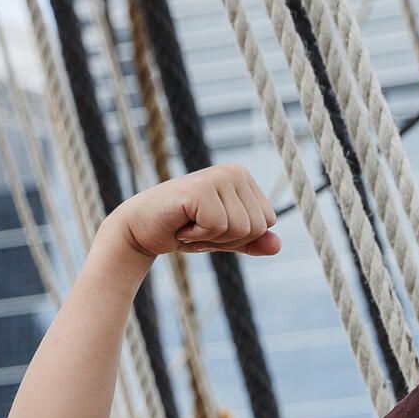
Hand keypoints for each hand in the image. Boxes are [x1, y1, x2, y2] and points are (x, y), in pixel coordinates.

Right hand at [104, 165, 282, 261]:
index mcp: (243, 177)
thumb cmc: (182, 230)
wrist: (140, 229)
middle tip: (198, 228)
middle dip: (226, 240)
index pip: (267, 222)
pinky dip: (197, 236)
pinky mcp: (201, 188)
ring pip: (241, 229)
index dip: (239, 237)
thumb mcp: (222, 238)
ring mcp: (219, 177)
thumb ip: (251, 241)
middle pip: (257, 227)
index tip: (212, 227)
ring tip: (190, 225)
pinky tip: (181, 224)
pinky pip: (218, 227)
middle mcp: (234, 171)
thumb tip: (278, 246)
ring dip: (211, 238)